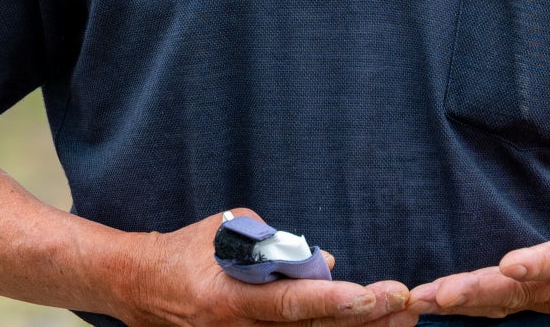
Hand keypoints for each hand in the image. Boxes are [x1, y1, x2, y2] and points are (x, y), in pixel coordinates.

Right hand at [114, 208, 418, 326]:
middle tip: (410, 306)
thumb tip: (328, 264)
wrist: (140, 287)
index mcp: (233, 297)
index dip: (336, 301)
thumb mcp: (231, 232)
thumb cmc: (189, 251)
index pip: (293, 302)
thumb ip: (279, 247)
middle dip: (366, 320)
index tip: (375, 294)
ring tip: (402, 319)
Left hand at [407, 153, 549, 318]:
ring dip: (462, 304)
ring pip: (503, 304)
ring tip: (419, 301)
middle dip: (478, 293)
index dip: (539, 265)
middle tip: (437, 294)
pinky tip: (430, 302)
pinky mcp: (536, 296)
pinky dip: (465, 305)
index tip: (508, 265)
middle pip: (521, 292)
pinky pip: (497, 304)